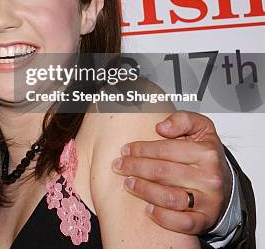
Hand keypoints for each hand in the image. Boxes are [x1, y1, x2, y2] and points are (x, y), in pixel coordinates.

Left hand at [112, 111, 232, 234]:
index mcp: (207, 153)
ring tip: (128, 183)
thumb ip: (182, 119)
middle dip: (136, 168)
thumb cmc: (204, 154)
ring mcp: (209, 201)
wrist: (224, 183)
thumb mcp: (200, 128)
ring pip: (170, 198)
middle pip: (163, 172)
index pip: (166, 149)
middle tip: (118, 165)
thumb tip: (161, 127)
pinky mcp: (205, 220)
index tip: (125, 149)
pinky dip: (163, 218)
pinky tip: (148, 209)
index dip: (141, 149)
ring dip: (144, 190)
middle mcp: (210, 178)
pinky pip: (183, 223)